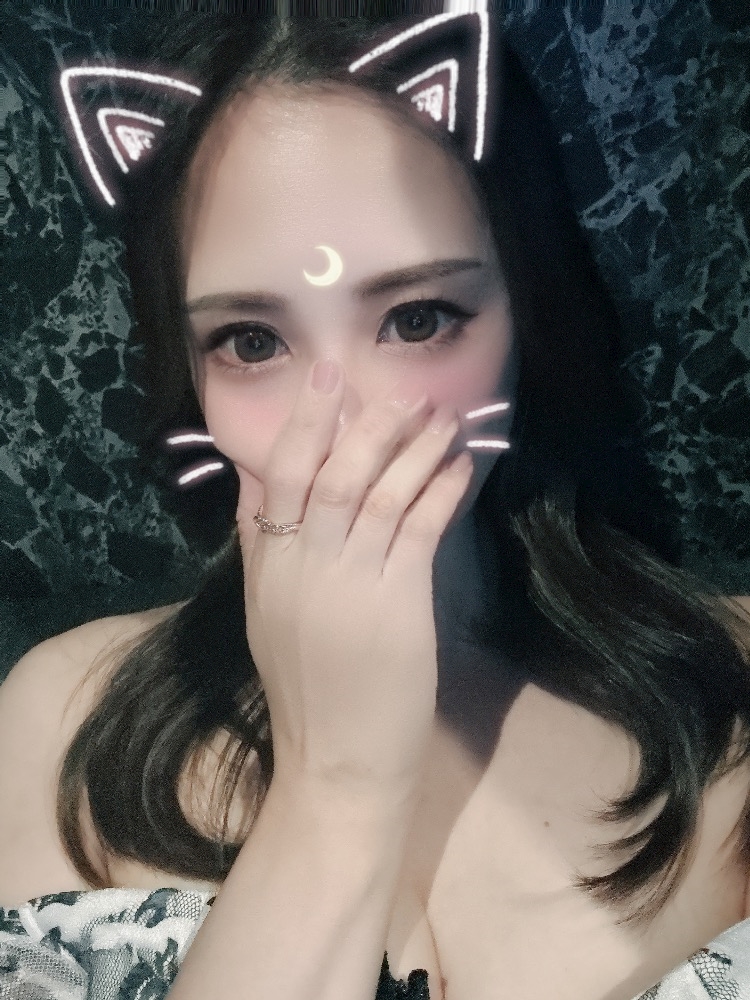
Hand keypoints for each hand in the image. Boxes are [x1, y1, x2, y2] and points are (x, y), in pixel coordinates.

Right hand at [235, 360, 472, 805]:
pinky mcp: (396, 604)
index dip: (304, 424)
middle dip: (361, 421)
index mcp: (267, 568)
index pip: (277, 478)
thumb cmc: (309, 692)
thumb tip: (255, 480)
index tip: (326, 379)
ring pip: (374, 492)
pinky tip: (458, 466)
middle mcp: (301, 567)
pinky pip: (417, 529)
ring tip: (438, 415)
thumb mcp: (266, 614)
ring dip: (411, 447)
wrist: (334, 765)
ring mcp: (347, 584)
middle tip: (393, 385)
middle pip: (327, 473)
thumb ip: (259, 545)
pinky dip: (438, 490)